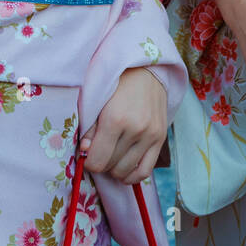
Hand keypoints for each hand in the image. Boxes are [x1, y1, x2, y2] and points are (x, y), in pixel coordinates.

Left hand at [80, 67, 168, 184]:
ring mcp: (151, 135)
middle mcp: (135, 130)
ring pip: (126, 171)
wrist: (146, 69)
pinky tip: (123, 169)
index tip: (87, 152)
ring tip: (110, 156)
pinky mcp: (161, 138)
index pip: (97, 160)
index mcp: (115, 119)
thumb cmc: (116, 82)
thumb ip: (89, 128)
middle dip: (101, 162)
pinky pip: (145, 171)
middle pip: (111, 166)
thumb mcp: (97, 100)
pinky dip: (132, 176)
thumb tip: (85, 152)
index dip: (88, 161)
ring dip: (114, 168)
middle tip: (98, 150)